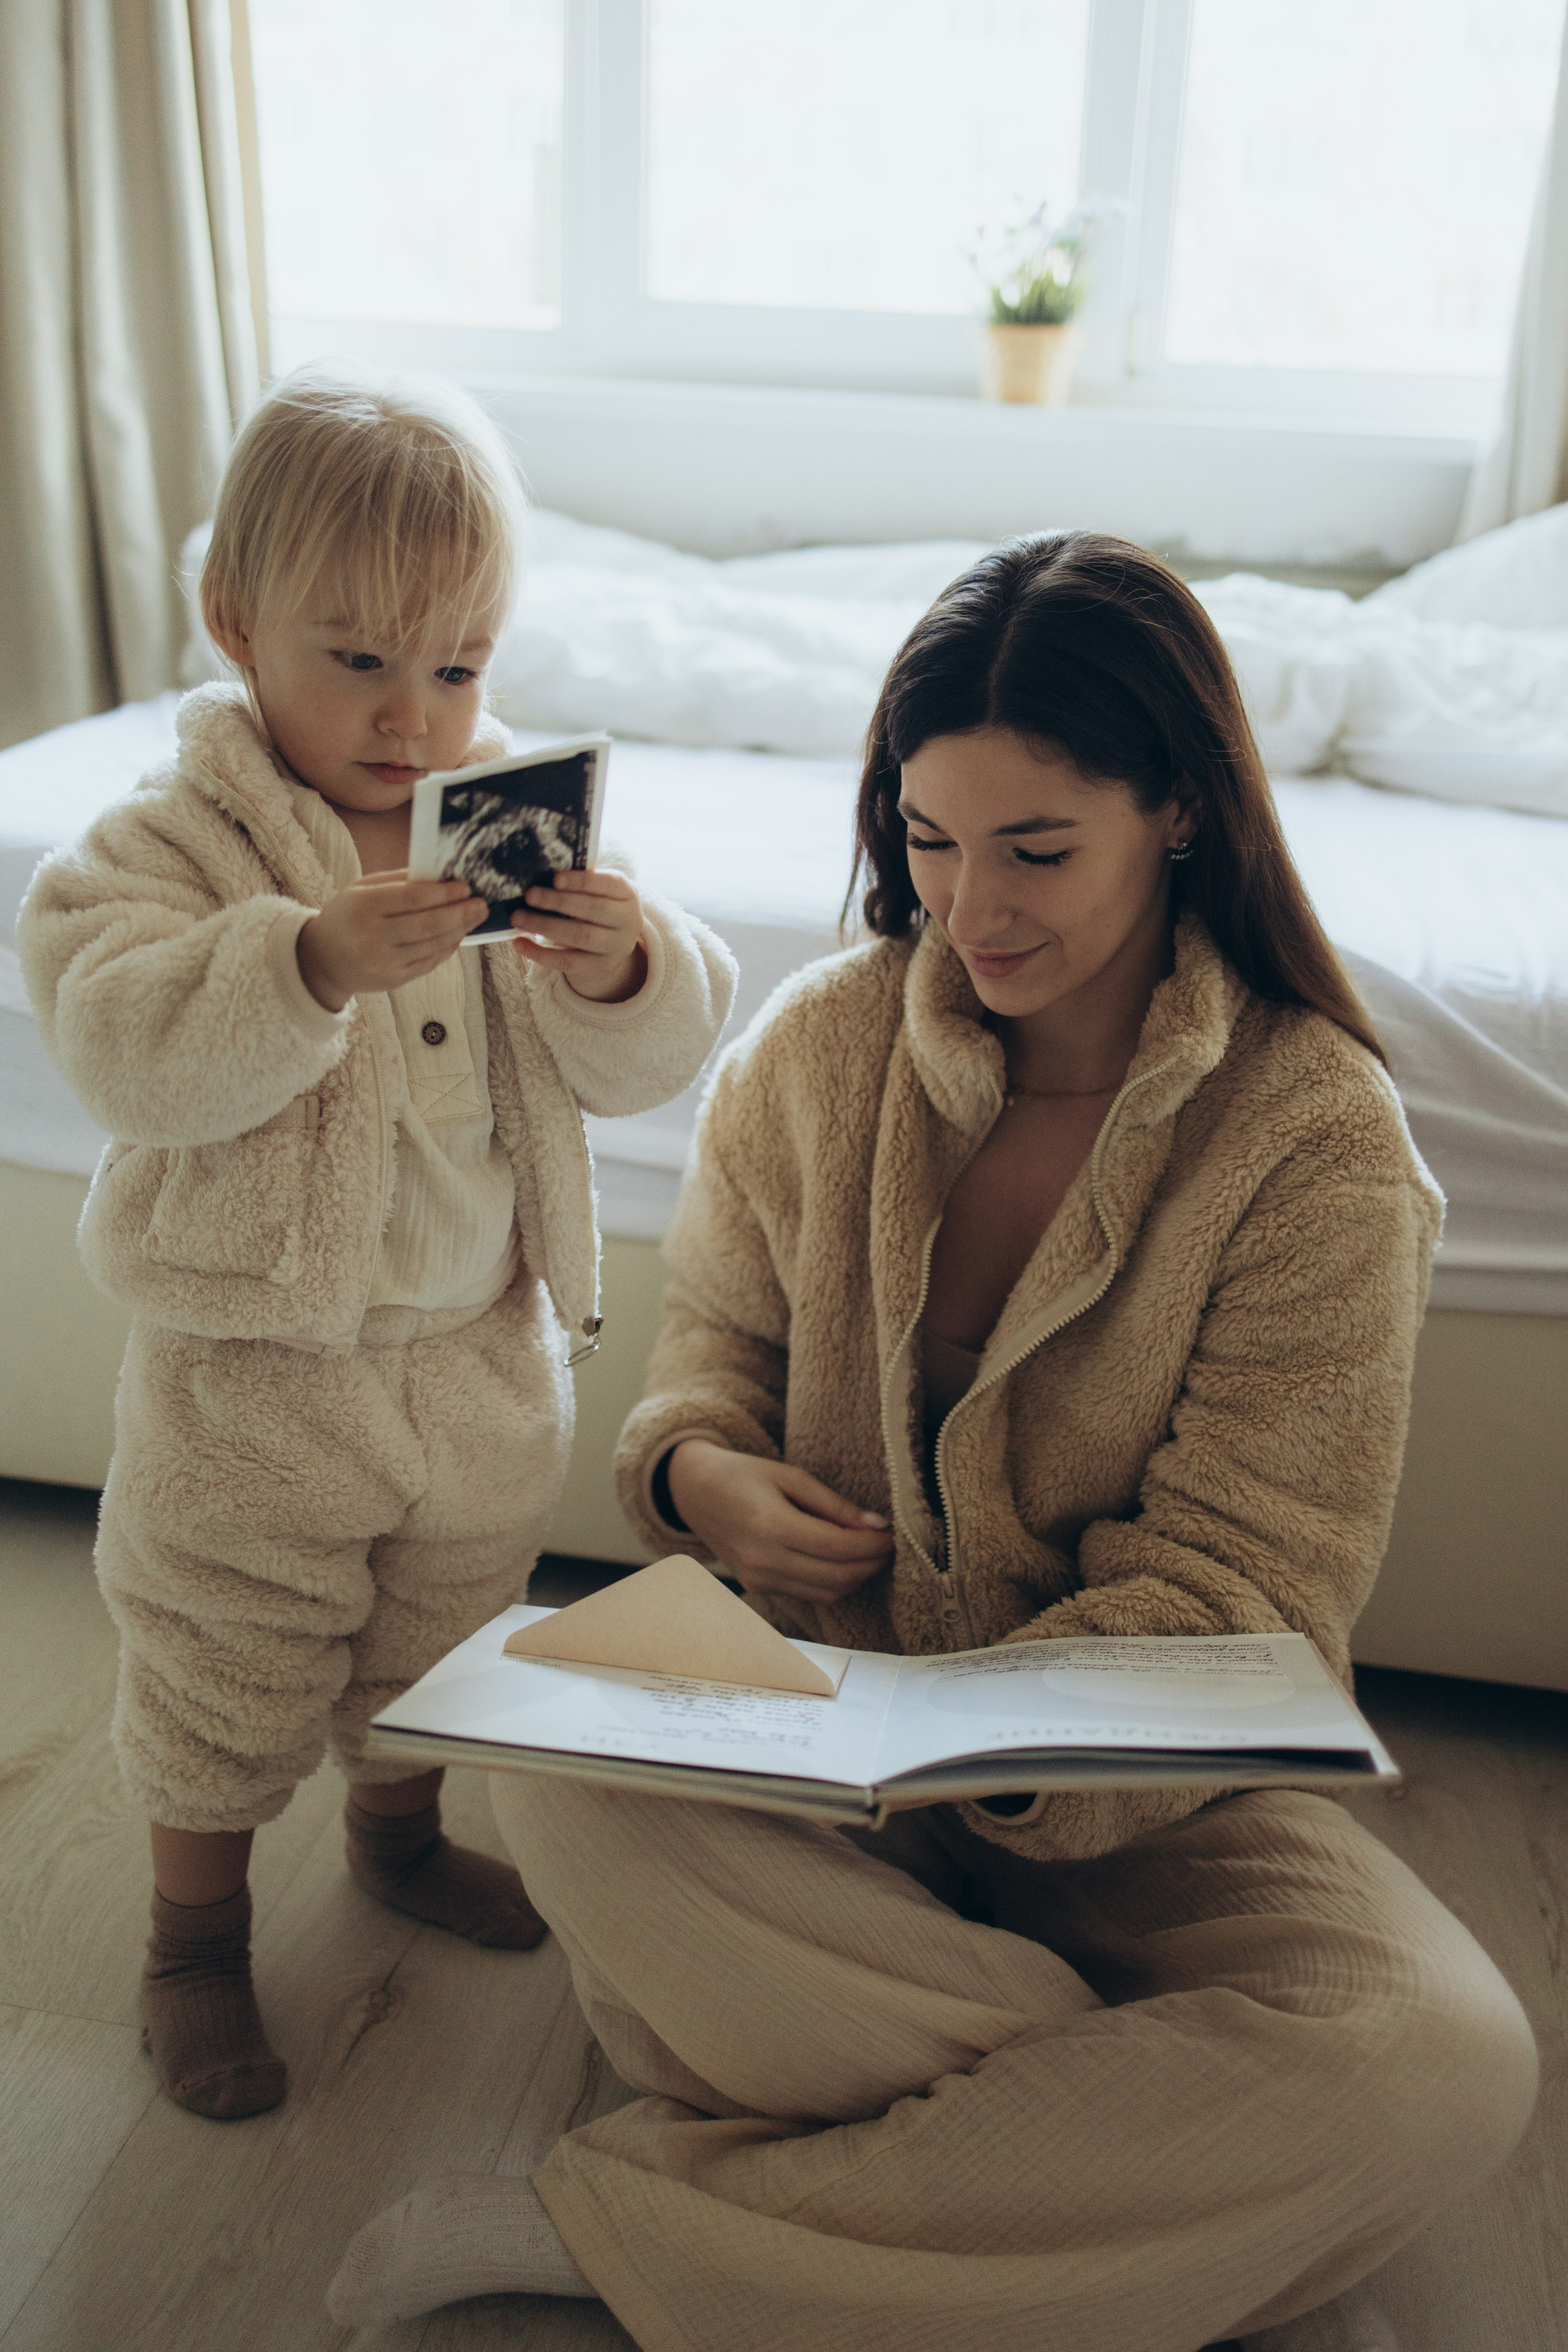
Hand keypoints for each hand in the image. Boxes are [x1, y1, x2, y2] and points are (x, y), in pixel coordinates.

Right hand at [296, 871, 486, 1009]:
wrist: (322, 959)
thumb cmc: (348, 916)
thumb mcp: (362, 889)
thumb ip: (399, 880)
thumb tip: (441, 874)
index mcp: (363, 906)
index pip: (412, 898)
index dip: (443, 892)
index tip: (465, 886)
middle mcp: (371, 935)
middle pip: (427, 924)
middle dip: (460, 913)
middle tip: (481, 904)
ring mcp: (382, 961)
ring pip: (432, 945)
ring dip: (459, 931)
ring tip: (475, 917)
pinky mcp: (391, 980)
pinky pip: (428, 963)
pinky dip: (446, 948)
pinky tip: (457, 935)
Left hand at [511, 868, 646, 1002]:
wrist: (615, 945)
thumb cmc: (599, 907)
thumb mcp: (600, 891)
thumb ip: (579, 883)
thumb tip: (541, 876)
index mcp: (627, 894)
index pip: (608, 884)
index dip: (582, 881)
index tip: (556, 878)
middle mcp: (628, 921)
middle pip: (593, 909)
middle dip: (558, 902)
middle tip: (530, 895)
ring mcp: (615, 947)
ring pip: (579, 936)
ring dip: (545, 926)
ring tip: (518, 918)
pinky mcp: (600, 967)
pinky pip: (568, 962)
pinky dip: (541, 954)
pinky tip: (520, 944)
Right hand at [666, 1440, 893, 1605]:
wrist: (695, 1492)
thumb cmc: (743, 1475)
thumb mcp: (790, 1475)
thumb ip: (834, 1504)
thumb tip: (876, 1525)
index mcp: (770, 1525)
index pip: (838, 1547)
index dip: (873, 1544)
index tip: (893, 1533)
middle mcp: (764, 1560)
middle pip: (837, 1577)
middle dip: (871, 1563)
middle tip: (889, 1544)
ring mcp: (759, 1579)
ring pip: (827, 1593)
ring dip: (856, 1577)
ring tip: (870, 1552)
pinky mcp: (759, 1588)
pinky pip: (809, 1594)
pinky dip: (834, 1583)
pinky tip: (843, 1561)